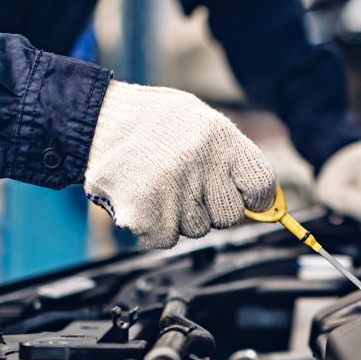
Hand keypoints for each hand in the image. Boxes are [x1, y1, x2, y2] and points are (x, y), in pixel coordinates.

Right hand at [83, 80, 276, 247]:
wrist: (96, 121)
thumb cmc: (152, 121)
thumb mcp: (200, 119)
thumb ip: (232, 156)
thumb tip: (264, 200)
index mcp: (219, 138)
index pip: (262, 185)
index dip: (256, 197)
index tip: (246, 198)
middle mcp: (199, 166)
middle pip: (230, 216)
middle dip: (214, 207)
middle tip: (188, 185)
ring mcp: (171, 193)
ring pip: (198, 229)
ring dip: (182, 216)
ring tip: (161, 185)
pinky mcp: (145, 217)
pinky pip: (167, 239)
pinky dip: (156, 227)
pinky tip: (145, 199)